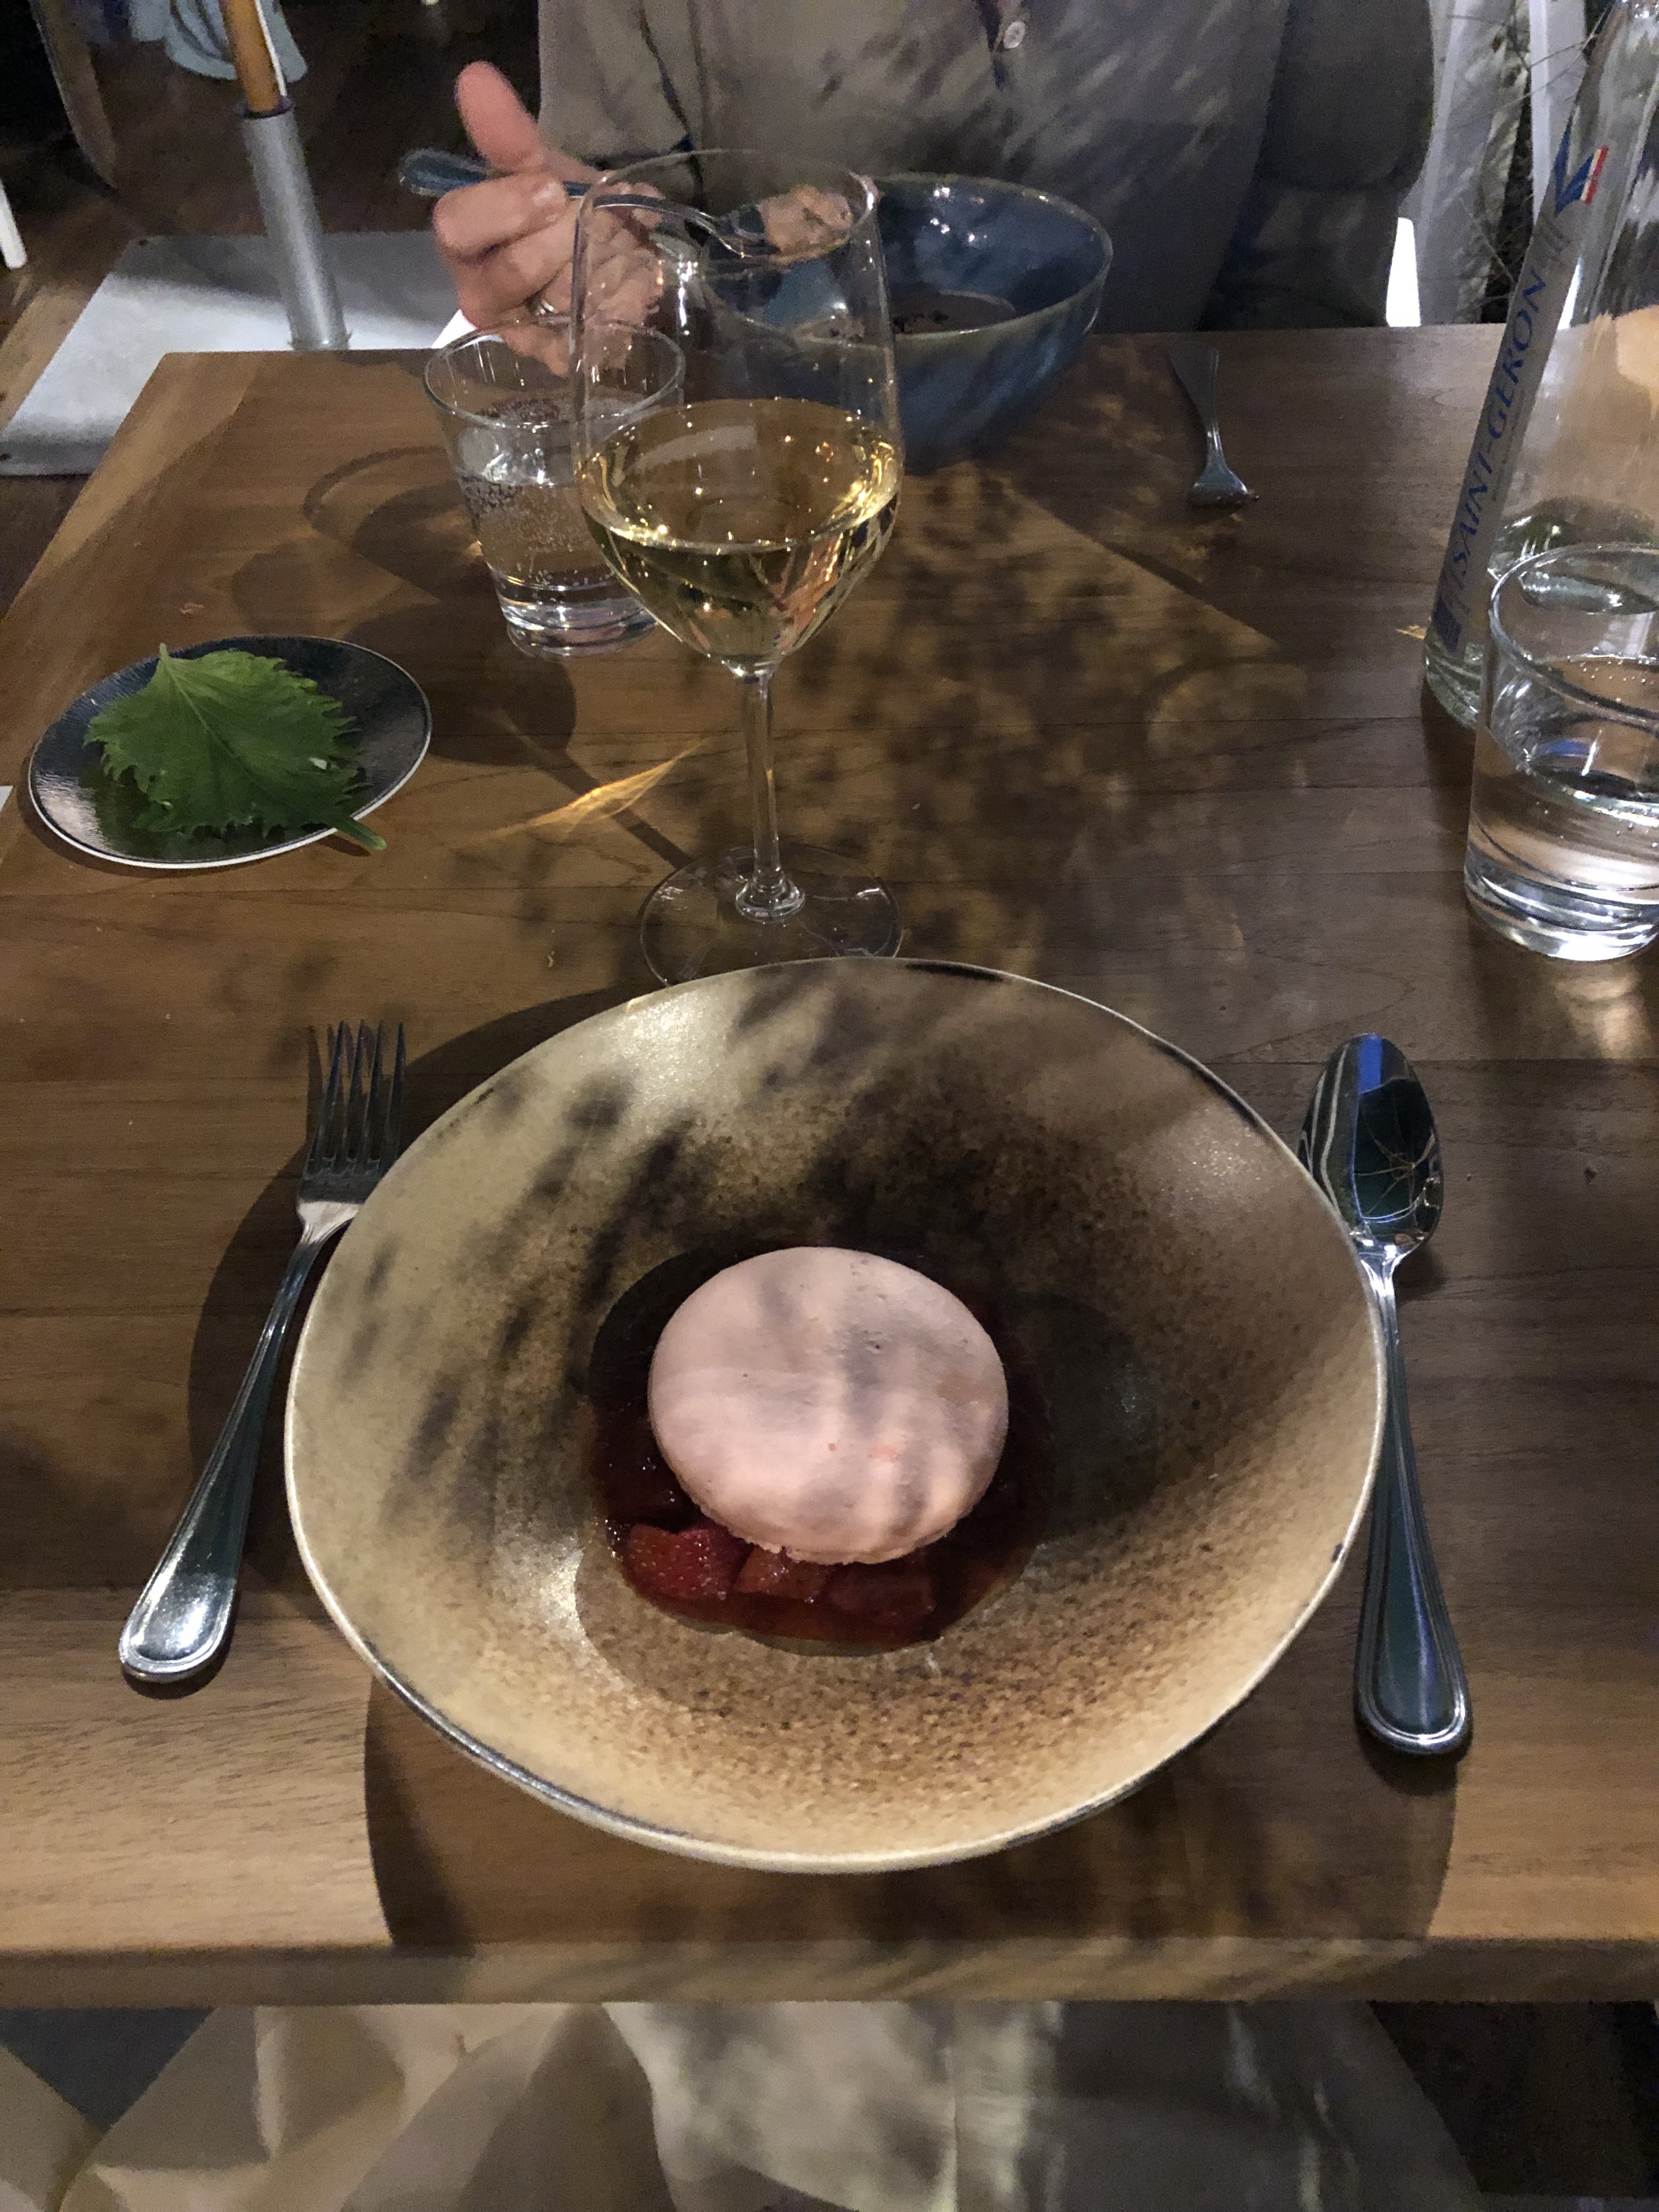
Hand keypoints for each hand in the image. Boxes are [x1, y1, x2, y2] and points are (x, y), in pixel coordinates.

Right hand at [432, 64, 595, 337]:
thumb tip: (475, 77)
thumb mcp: (537, 163)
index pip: (457, 225)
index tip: (552, 187)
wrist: (601, 244)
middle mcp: (479, 290)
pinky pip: (578, 351)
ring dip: (590, 276)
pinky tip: (632, 294)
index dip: (505, 207)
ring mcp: (517, 330)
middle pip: (503, 277)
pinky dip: (611, 322)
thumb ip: (507, 132)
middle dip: (555, 245)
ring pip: (545, 314)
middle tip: (591, 220)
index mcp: (464, 237)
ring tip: (620, 247)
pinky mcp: (554, 357)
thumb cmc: (553, 203)